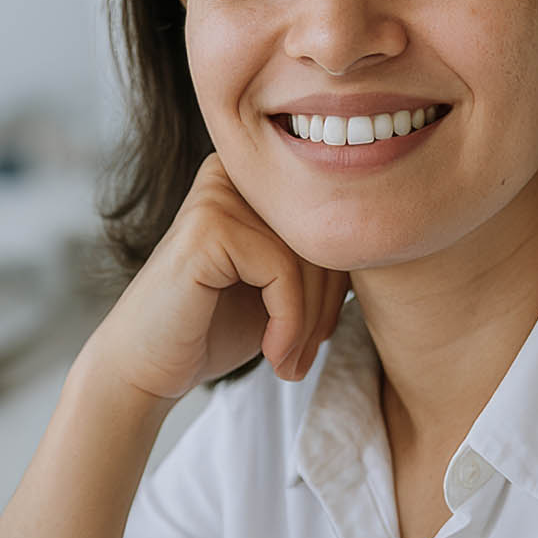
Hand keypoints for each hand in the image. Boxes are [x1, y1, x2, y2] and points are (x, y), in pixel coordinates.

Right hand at [79, 154, 348, 402]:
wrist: (147, 366)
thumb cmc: (214, 327)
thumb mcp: (281, 287)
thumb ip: (323, 258)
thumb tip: (390, 253)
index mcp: (255, 176)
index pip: (332, 219)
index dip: (341, 286)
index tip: (319, 340)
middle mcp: (236, 170)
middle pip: (325, 235)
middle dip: (328, 309)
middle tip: (304, 361)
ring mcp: (219, 193)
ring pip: (310, 256)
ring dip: (310, 324)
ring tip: (290, 365)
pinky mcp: (209, 226)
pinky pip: (284, 273)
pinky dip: (289, 324)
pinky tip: (273, 355)